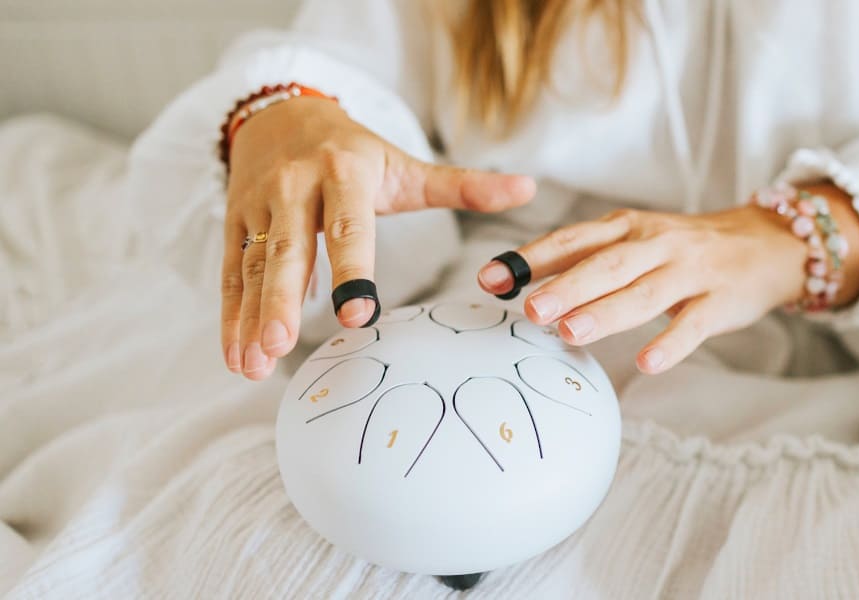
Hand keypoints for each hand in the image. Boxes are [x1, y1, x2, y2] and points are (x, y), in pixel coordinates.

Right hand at [223, 97, 534, 379]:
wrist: (281, 113)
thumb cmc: (355, 151)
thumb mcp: (406, 166)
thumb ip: (464, 186)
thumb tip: (528, 188)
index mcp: (345, 174)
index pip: (351, 228)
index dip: (353, 271)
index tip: (358, 314)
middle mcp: (296, 188)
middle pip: (289, 250)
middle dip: (283, 300)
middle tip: (281, 345)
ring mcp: (259, 206)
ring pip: (255, 267)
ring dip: (251, 318)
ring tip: (251, 365)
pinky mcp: (235, 223)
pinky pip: (231, 273)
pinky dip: (230, 317)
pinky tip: (237, 356)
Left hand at [476, 184, 858, 373]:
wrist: (763, 243)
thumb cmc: (682, 249)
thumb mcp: (632, 241)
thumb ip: (580, 260)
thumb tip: (516, 282)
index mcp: (627, 227)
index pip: (572, 240)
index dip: (530, 259)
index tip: (489, 279)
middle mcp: (655, 244)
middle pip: (605, 265)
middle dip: (565, 287)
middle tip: (530, 311)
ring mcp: (690, 271)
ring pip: (644, 293)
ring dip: (605, 313)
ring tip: (569, 333)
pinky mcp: (720, 300)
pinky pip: (693, 324)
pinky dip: (670, 344)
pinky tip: (645, 363)